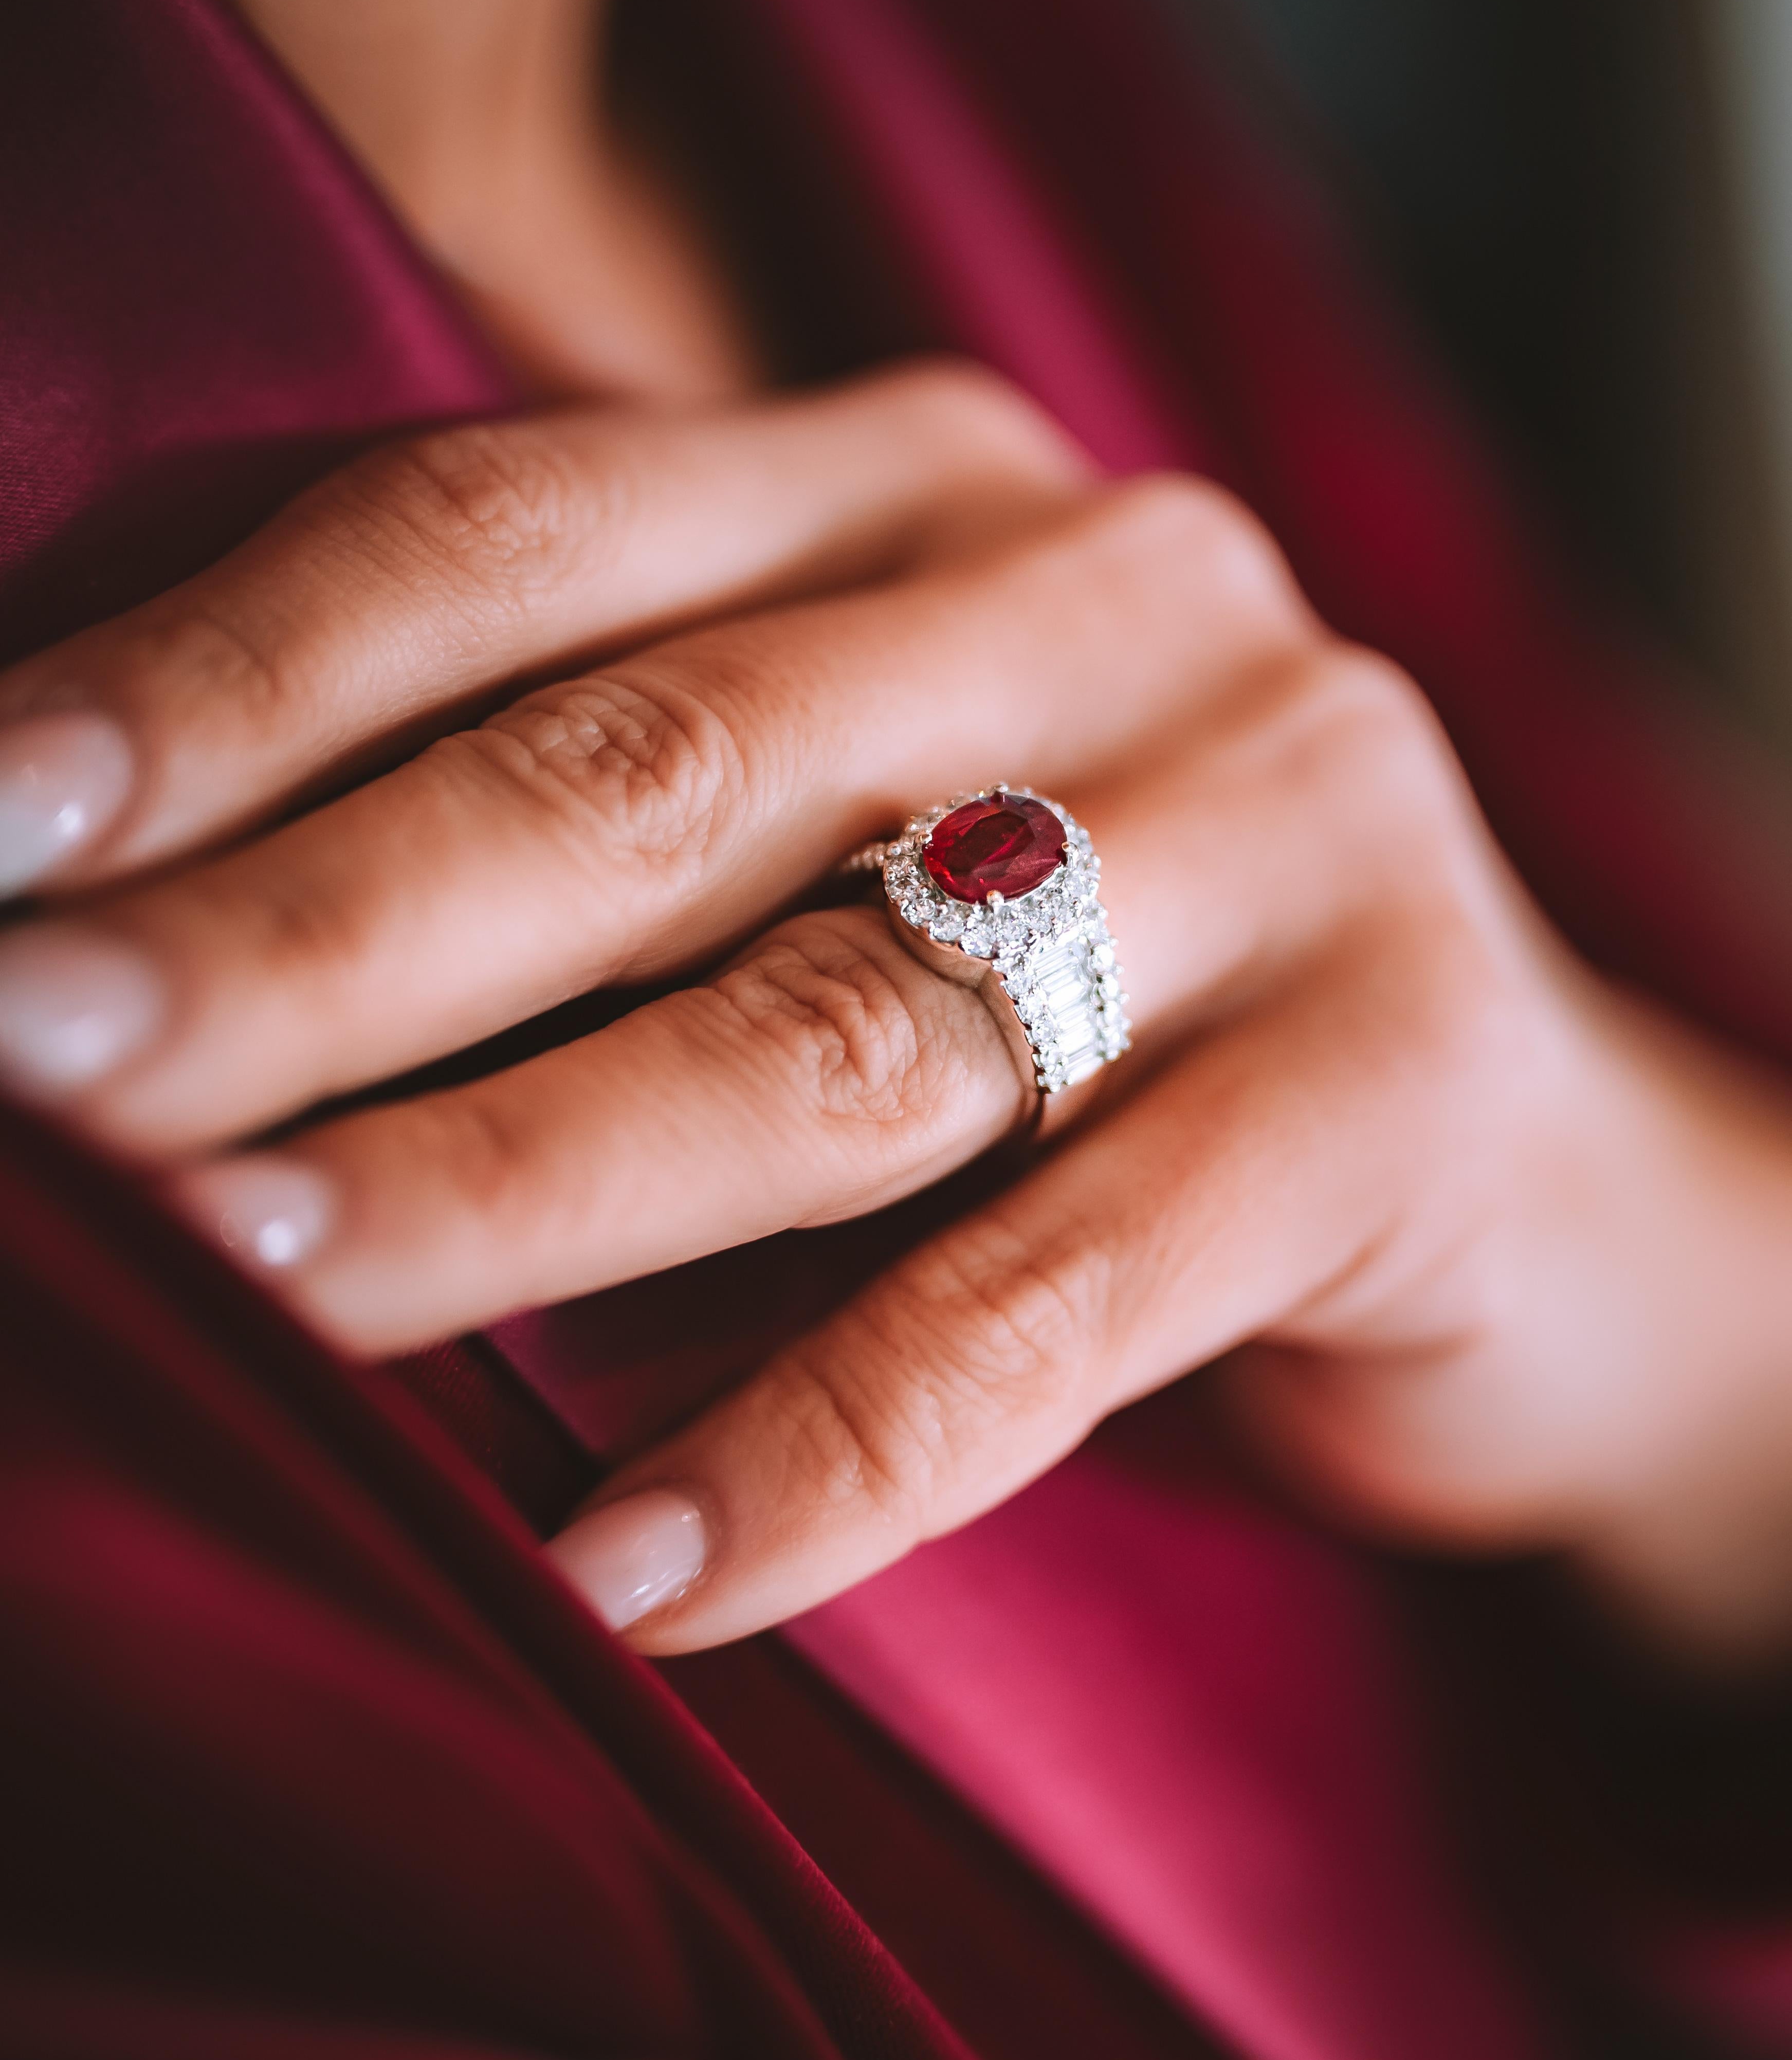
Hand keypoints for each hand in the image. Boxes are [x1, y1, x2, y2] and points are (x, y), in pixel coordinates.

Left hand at [3, 362, 1789, 1657]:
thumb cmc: (1089, 993)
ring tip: (253, 1286)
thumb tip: (185, 981)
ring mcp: (1289, 820)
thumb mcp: (841, 855)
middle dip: (312, 938)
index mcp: (918, 488)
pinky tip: (623, 1571)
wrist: (1498, 1159)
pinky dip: (826, 1444)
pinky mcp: (1404, 1082)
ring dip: (507, 1176)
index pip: (519, 541)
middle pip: (646, 769)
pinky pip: (1059, 1292)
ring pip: (832, 1029)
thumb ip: (607, 860)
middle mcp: (1110, 596)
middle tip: (42, 1067)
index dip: (233, 683)